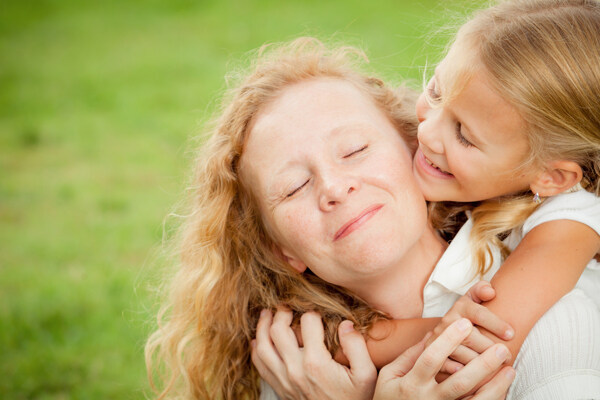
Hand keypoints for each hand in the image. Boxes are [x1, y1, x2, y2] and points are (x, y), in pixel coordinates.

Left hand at [251, 308, 376, 399]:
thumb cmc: (354, 399)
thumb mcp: (366, 375)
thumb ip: (357, 347)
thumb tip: (345, 324)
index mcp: (316, 362)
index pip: (307, 323)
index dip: (312, 312)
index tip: (316, 312)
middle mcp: (295, 369)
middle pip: (277, 331)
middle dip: (281, 313)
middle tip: (286, 306)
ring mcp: (284, 379)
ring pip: (262, 346)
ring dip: (263, 327)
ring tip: (267, 314)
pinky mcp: (279, 387)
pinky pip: (259, 365)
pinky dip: (256, 349)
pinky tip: (259, 339)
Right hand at [374, 318, 514, 399]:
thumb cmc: (388, 399)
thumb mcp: (389, 377)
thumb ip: (408, 357)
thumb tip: (429, 336)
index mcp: (411, 385)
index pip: (431, 359)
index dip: (448, 340)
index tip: (465, 323)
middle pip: (460, 383)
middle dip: (482, 364)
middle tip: (501, 348)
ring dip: (495, 386)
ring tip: (510, 369)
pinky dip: (491, 399)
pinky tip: (502, 388)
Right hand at [428, 281, 513, 371]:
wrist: (442, 332)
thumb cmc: (467, 317)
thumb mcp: (472, 300)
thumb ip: (481, 290)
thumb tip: (491, 292)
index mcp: (460, 307)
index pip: (478, 313)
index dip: (496, 323)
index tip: (511, 334)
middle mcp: (447, 322)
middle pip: (470, 337)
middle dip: (491, 349)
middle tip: (507, 357)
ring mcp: (438, 338)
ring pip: (460, 353)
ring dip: (480, 364)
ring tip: (496, 369)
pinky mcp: (431, 353)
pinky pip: (445, 365)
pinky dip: (459, 371)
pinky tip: (472, 375)